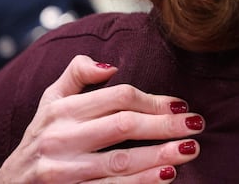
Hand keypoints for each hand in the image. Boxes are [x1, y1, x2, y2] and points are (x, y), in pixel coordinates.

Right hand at [0, 55, 203, 182]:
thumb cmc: (41, 139)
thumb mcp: (50, 102)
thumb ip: (77, 75)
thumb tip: (111, 65)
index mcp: (61, 111)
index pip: (117, 97)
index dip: (154, 100)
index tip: (181, 105)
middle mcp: (60, 140)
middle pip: (123, 126)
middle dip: (165, 126)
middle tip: (197, 125)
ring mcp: (63, 172)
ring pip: (119, 162)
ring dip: (159, 156)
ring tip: (190, 150)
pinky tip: (166, 177)